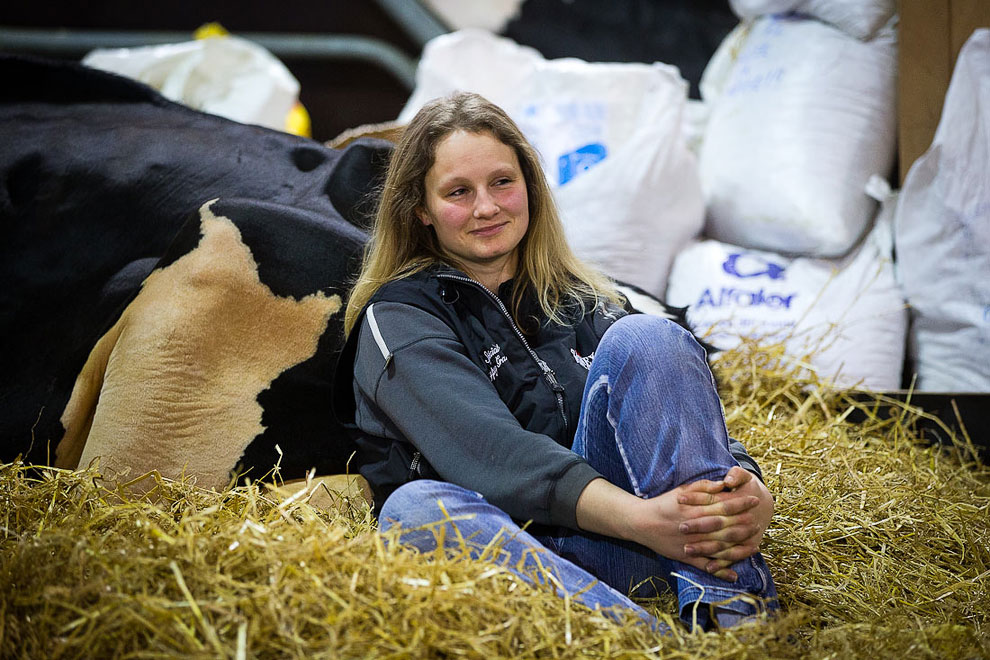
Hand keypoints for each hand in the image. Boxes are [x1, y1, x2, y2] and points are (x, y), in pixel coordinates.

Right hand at [574, 467, 772, 581]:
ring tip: (755, 545)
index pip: (724, 506)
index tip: (754, 499)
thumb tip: (723, 484)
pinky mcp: (686, 557)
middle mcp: (696, 528)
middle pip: (726, 527)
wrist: (641, 522)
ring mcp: (692, 544)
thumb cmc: (663, 504)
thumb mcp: (682, 489)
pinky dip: (720, 571)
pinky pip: (706, 565)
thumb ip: (703, 487)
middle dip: (745, 525)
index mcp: (695, 509)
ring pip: (720, 548)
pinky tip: (734, 574)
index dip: (740, 503)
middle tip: (759, 522)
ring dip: (739, 548)